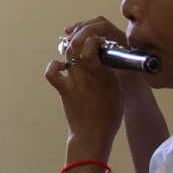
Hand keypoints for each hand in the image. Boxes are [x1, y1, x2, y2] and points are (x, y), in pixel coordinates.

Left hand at [45, 17, 126, 158]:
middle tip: (86, 39)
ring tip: (77, 50)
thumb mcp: (119, 93)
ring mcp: (74, 83)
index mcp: (106, 77)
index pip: (92, 48)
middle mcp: (88, 77)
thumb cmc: (109, 116)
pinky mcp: (63, 90)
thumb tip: (105, 58)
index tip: (99, 41)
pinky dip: (54, 65)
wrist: (91, 136)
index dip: (93, 39)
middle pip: (78, 45)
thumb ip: (112, 74)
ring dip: (71, 47)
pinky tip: (62, 66)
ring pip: (67, 54)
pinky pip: (52, 73)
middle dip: (82, 36)